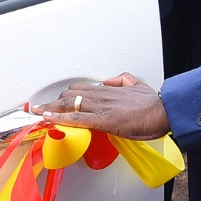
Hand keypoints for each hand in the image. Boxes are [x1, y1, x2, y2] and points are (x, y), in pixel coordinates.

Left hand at [36, 74, 170, 139]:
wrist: (163, 112)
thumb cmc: (153, 105)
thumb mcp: (137, 84)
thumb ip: (122, 80)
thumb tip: (110, 80)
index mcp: (108, 89)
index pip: (79, 88)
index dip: (65, 95)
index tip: (55, 100)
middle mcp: (101, 95)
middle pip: (69, 95)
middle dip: (53, 103)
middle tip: (40, 108)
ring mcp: (100, 107)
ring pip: (69, 104)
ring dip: (50, 109)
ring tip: (37, 113)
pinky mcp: (103, 120)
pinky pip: (76, 118)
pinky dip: (59, 118)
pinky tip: (48, 119)